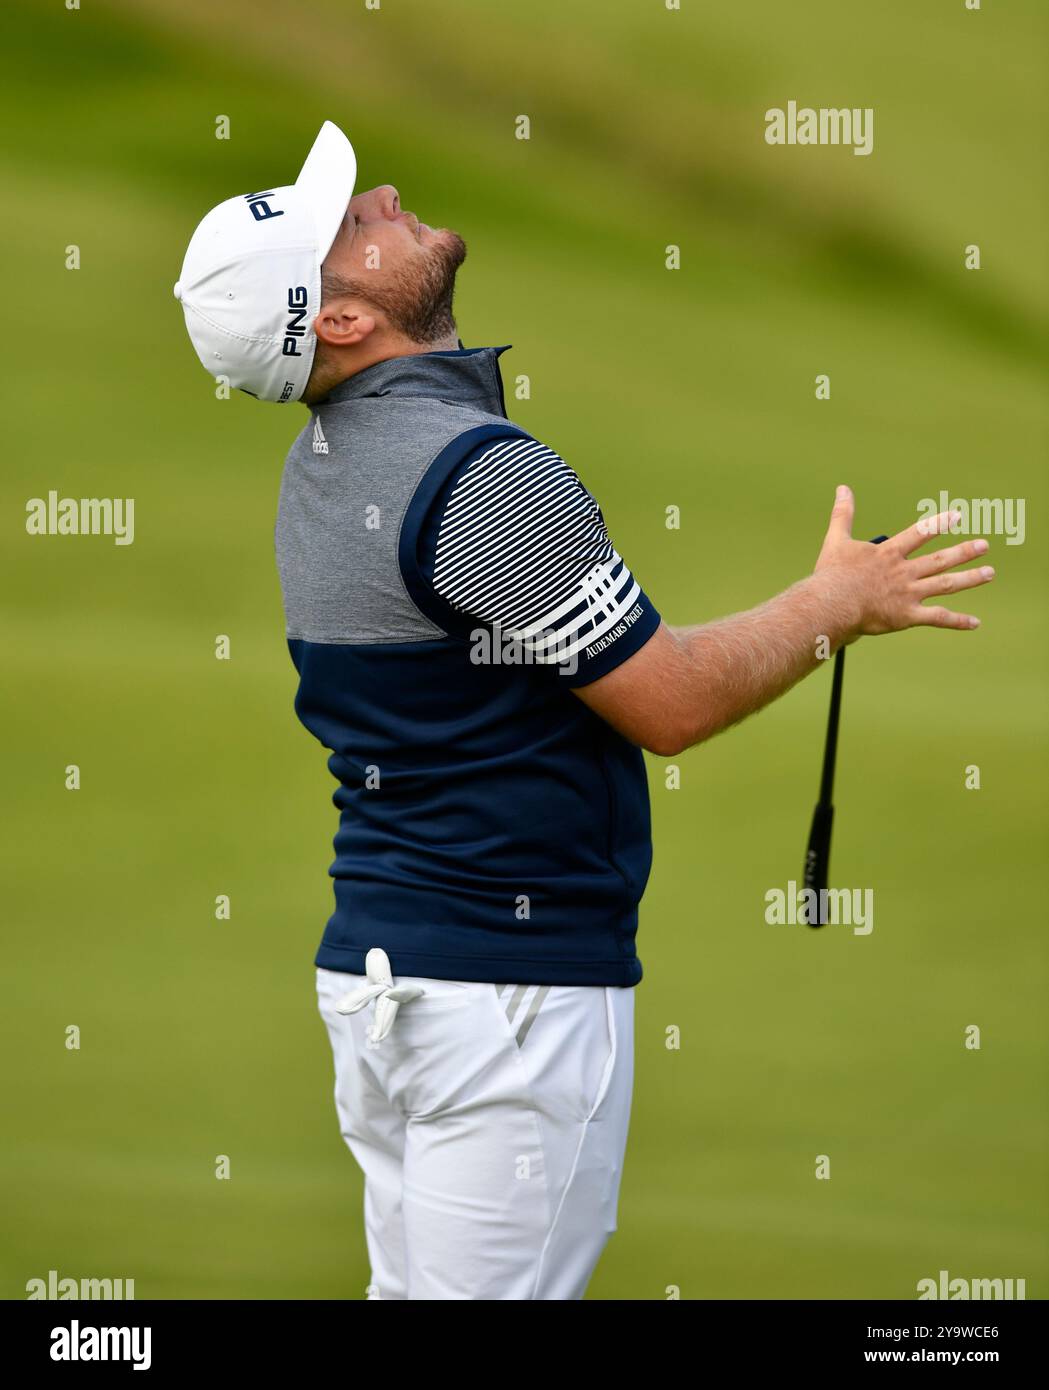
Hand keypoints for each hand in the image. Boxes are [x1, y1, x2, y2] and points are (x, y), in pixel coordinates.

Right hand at [815, 485, 993, 637]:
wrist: (831, 603)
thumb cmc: (831, 574)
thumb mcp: (836, 539)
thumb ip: (843, 514)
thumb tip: (843, 488)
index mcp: (889, 554)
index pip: (919, 534)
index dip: (939, 524)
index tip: (957, 516)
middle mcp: (904, 572)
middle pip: (940, 559)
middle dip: (964, 551)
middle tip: (984, 545)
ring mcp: (908, 594)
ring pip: (945, 584)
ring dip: (970, 578)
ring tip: (989, 573)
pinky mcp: (907, 616)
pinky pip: (937, 618)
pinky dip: (957, 621)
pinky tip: (975, 623)